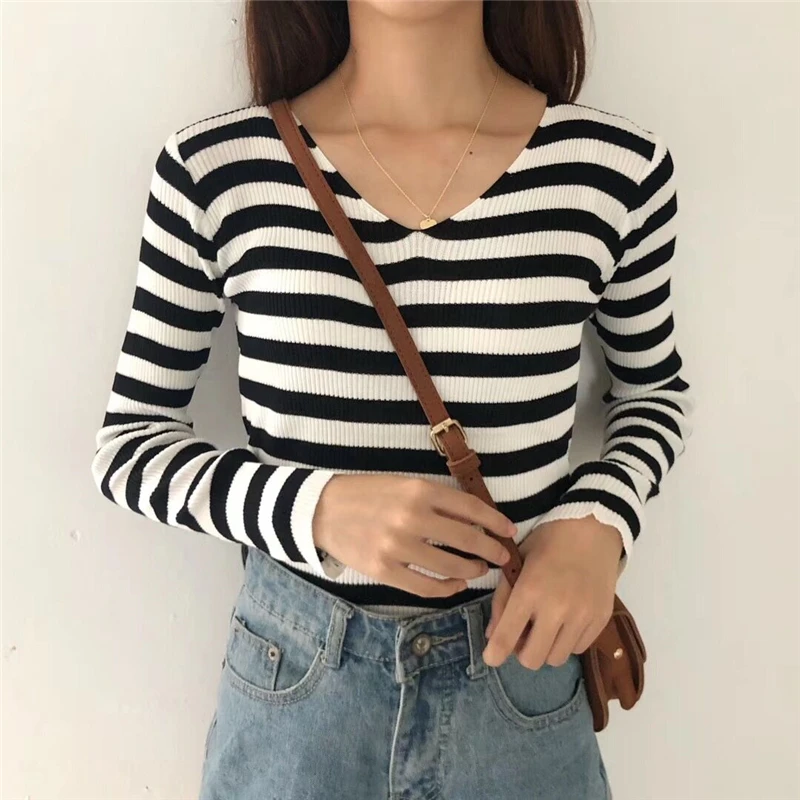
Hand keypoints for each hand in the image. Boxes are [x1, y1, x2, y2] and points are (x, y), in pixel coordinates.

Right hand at [312, 474, 517, 597]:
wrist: (323, 509)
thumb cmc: (368, 493)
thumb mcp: (404, 484)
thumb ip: (436, 499)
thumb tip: (475, 520)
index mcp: (419, 490)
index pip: (470, 508)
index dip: (495, 521)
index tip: (509, 530)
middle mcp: (411, 517)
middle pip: (467, 539)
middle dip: (491, 550)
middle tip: (501, 556)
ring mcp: (397, 546)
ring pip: (450, 566)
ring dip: (472, 570)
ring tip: (478, 570)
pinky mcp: (384, 570)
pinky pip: (425, 586)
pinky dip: (447, 588)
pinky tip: (455, 585)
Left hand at [482, 515, 622, 668]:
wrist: (592, 529)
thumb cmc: (548, 542)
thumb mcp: (517, 563)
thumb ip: (502, 600)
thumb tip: (493, 636)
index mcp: (529, 591)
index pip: (507, 637)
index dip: (495, 654)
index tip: (491, 658)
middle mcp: (557, 609)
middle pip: (532, 659)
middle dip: (522, 651)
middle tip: (522, 634)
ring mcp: (582, 616)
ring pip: (556, 659)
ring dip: (545, 648)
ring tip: (545, 626)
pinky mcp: (601, 620)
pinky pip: (578, 648)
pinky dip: (567, 642)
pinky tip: (565, 621)